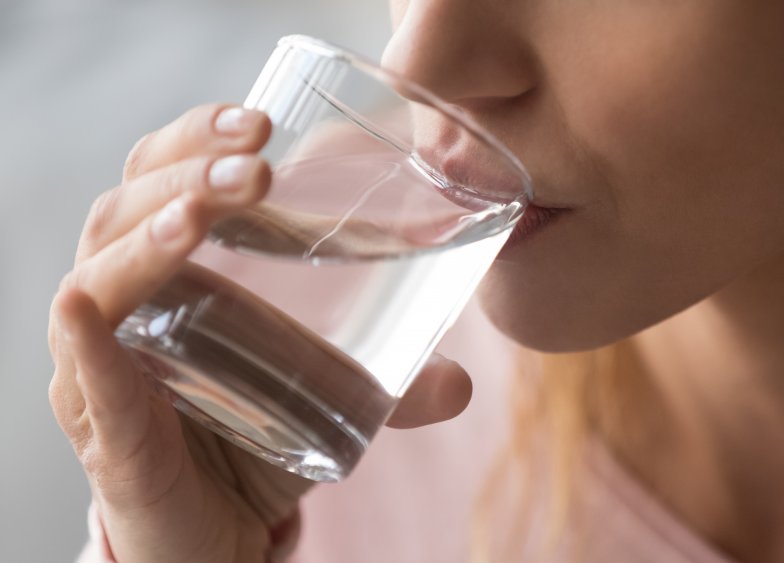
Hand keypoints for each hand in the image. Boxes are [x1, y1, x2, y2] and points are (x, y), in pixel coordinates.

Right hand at [48, 104, 472, 562]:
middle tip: (255, 162)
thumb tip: (461, 384)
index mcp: (172, 271)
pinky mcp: (106, 431)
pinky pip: (85, 377)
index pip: (164, 175)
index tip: (262, 121)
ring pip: (99, 275)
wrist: (216, 534)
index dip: (199, 137)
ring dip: (148, 235)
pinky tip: (88, 309)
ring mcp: (105, 365)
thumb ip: (392, 387)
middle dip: (188, 172)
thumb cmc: (253, 439)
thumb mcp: (327, 396)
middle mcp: (127, 304)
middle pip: (128, 207)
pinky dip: (86, 343)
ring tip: (201, 214)